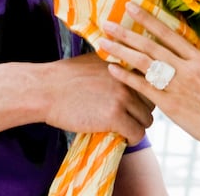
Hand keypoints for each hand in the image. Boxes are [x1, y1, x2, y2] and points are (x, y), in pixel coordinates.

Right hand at [40, 52, 154, 143]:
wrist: (46, 89)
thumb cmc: (66, 76)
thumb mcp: (96, 60)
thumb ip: (115, 65)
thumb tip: (126, 71)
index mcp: (125, 63)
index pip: (150, 80)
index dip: (145, 93)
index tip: (137, 102)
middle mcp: (128, 78)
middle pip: (152, 101)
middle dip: (142, 110)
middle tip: (130, 118)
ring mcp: (123, 97)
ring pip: (146, 119)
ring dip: (138, 126)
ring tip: (126, 129)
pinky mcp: (115, 116)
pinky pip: (136, 133)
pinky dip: (131, 138)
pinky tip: (122, 138)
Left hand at [97, 4, 199, 149]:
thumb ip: (193, 64)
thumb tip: (179, 53)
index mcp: (197, 57)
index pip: (167, 32)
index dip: (147, 18)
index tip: (130, 6)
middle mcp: (186, 67)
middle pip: (151, 44)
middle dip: (126, 32)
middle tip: (107, 22)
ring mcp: (178, 85)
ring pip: (144, 62)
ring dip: (121, 50)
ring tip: (103, 42)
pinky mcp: (171, 105)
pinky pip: (144, 87)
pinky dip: (126, 76)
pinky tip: (112, 69)